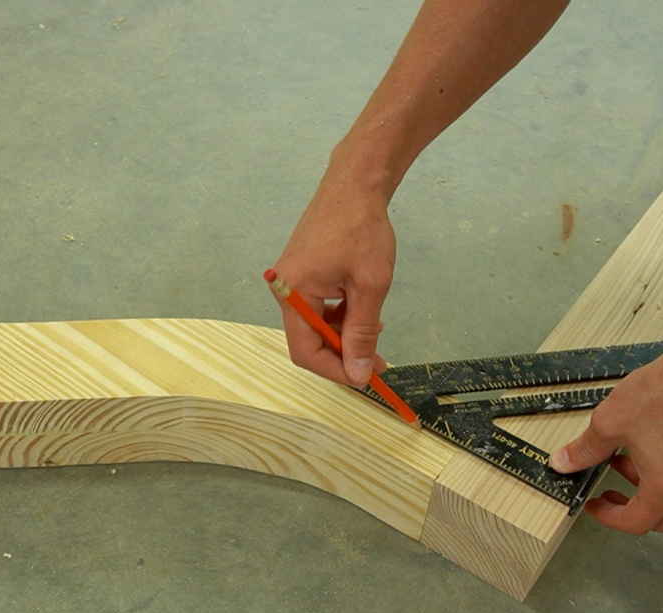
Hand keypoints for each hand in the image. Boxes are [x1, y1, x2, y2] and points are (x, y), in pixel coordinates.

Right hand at [271, 171, 396, 386]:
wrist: (354, 184)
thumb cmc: (362, 229)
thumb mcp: (370, 286)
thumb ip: (362, 332)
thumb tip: (358, 372)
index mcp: (294, 293)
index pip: (305, 351)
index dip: (335, 370)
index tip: (365, 377)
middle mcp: (284, 289)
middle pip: (308, 340)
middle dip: (343, 353)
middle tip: (377, 361)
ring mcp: (292, 281)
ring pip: (315, 325)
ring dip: (344, 334)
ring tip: (376, 329)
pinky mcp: (302, 273)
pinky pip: (317, 307)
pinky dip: (340, 315)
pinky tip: (363, 310)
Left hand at [549, 350, 662, 533]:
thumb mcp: (609, 423)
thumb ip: (585, 450)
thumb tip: (563, 464)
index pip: (635, 523)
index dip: (608, 517)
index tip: (594, 503)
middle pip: (661, 517)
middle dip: (631, 507)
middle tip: (609, 489)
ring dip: (648, 485)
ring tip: (624, 456)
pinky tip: (652, 440)